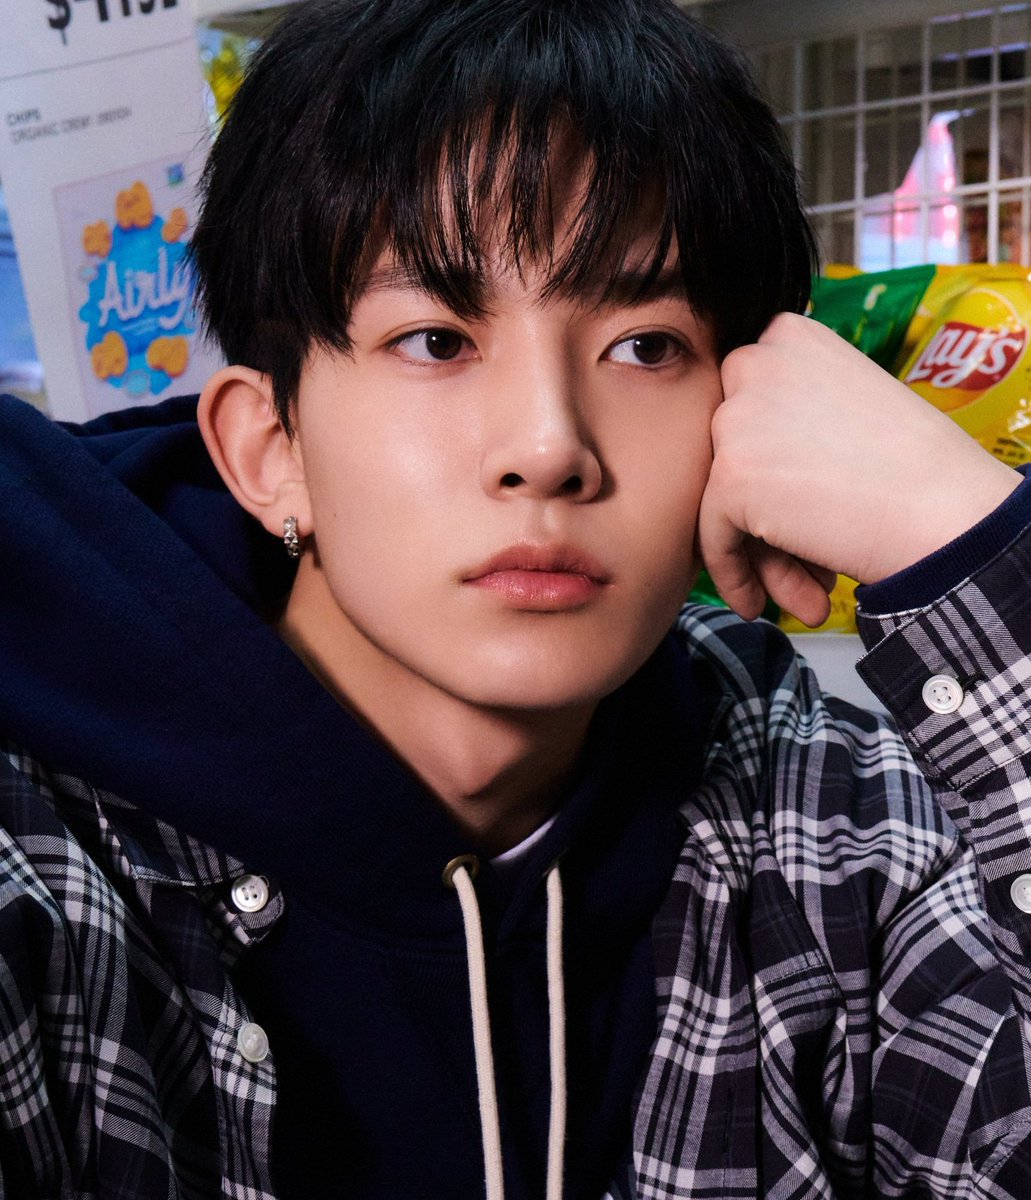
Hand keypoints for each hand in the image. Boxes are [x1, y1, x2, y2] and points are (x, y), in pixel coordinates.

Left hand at [698, 313, 1020, 624]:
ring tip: (806, 592)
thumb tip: (745, 472)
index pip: (746, 408)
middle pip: (731, 456)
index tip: (798, 507)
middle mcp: (755, 364)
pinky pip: (713, 537)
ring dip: (763, 553)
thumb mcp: (842, 407)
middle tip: (807, 565)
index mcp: (787, 337)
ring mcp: (737, 419)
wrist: (945, 511)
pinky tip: (760, 604)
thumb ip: (787, 419)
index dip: (771, 466)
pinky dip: (734, 575)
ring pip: (722, 500)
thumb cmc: (913, 467)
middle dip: (765, 516)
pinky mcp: (730, 475)